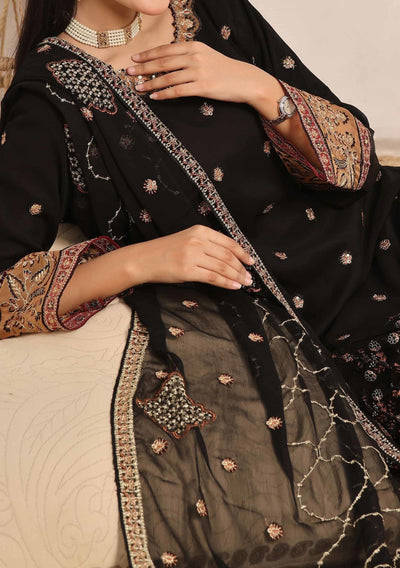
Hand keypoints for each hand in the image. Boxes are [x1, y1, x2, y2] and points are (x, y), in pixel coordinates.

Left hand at [126, 41, 277, 104]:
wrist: (245, 81)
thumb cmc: (225, 70)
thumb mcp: (206, 56)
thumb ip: (188, 56)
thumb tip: (167, 62)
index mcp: (194, 46)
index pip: (165, 50)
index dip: (148, 54)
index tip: (134, 58)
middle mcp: (194, 56)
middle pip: (162, 62)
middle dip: (143, 68)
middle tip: (129, 72)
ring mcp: (198, 71)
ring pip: (167, 77)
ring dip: (150, 83)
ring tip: (137, 87)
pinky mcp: (202, 86)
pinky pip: (177, 91)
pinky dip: (164, 94)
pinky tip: (154, 97)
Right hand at [129, 225, 254, 289]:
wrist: (143, 259)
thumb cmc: (165, 252)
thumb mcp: (187, 240)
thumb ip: (206, 245)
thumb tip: (229, 259)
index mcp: (199, 230)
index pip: (228, 242)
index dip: (242, 253)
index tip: (251, 262)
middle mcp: (197, 240)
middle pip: (227, 255)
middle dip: (241, 268)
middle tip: (249, 278)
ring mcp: (192, 255)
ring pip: (222, 267)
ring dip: (236, 276)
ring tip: (244, 283)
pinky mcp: (187, 270)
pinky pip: (212, 277)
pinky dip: (226, 282)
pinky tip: (233, 286)